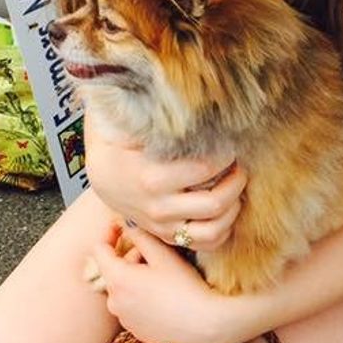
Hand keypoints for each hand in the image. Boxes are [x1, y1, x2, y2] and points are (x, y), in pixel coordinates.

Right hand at [84, 112, 245, 250]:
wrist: (102, 177)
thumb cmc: (121, 145)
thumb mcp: (131, 128)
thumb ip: (156, 117)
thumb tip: (185, 99)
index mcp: (152, 177)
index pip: (205, 168)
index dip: (226, 155)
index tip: (230, 145)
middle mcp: (159, 206)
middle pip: (216, 203)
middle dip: (237, 182)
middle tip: (240, 166)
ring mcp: (164, 226)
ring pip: (214, 230)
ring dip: (234, 209)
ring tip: (236, 189)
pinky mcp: (169, 236)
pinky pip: (205, 243)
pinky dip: (223, 230)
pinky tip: (226, 209)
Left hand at [92, 226, 235, 342]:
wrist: (205, 325)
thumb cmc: (185, 288)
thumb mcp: (163, 254)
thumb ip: (141, 235)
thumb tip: (128, 224)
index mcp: (117, 280)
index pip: (99, 250)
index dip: (110, 234)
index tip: (122, 226)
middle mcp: (114, 301)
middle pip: (114, 270)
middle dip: (132, 258)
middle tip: (158, 255)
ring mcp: (124, 318)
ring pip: (124, 288)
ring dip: (137, 278)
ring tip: (165, 277)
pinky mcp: (135, 330)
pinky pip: (132, 306)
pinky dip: (142, 297)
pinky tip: (165, 296)